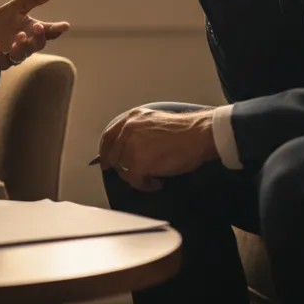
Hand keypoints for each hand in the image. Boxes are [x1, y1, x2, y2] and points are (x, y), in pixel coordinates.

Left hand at [0, 0, 70, 79]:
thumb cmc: (3, 24)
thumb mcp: (16, 7)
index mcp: (33, 31)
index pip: (49, 31)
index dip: (57, 29)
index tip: (65, 26)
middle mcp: (27, 45)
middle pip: (38, 44)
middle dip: (39, 37)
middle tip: (38, 26)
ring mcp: (13, 55)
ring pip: (21, 55)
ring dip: (22, 46)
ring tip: (20, 36)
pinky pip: (0, 61)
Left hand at [97, 107, 219, 191]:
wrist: (198, 134)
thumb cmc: (184, 130)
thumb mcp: (154, 121)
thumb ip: (139, 131)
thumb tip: (130, 149)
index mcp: (132, 118)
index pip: (108, 136)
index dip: (105, 152)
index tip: (105, 162)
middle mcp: (128, 129)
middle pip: (114, 156)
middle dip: (123, 168)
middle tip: (135, 174)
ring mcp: (132, 146)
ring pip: (124, 169)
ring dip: (136, 177)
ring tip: (151, 178)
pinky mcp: (140, 163)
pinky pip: (135, 180)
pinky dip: (145, 185)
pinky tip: (156, 183)